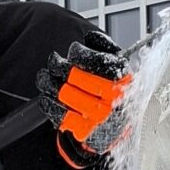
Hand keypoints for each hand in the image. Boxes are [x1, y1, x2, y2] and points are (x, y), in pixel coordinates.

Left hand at [38, 36, 131, 164]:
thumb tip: (90, 38)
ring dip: (48, 81)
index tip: (74, 52)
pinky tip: (48, 95)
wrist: (116, 128)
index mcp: (122, 78)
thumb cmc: (114, 92)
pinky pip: (57, 113)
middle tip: (55, 62)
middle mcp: (113, 98)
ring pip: (62, 92)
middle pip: (73, 75)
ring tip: (47, 77)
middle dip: (58, 65)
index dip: (78, 53)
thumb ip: (105, 47)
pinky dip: (47, 102)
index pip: (93, 60)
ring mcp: (99, 117)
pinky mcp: (85, 131)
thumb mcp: (117, 66)